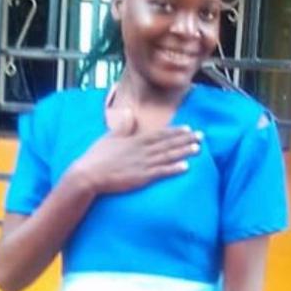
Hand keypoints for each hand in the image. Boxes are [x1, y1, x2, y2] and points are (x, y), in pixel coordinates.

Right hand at [71, 105, 201, 195]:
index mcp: (134, 140)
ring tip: (198, 149)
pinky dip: (174, 169)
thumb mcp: (108, 138)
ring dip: (184, 152)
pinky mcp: (140, 178)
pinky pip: (161, 173)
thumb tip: (128, 113)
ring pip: (168, 156)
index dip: (175, 131)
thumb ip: (121, 126)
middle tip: (202, 137)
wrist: (88, 175)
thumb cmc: (96, 158)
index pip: (159, 134)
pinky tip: (186, 167)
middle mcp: (141, 150)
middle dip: (186, 140)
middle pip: (168, 143)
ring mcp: (142, 164)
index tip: (188, 128)